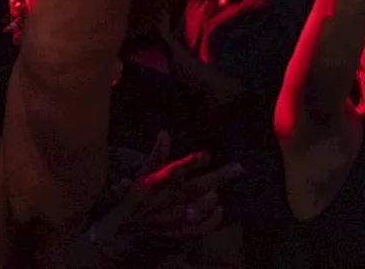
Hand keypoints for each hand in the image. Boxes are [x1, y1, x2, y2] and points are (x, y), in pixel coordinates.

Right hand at [112, 132, 241, 240]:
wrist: (126, 229)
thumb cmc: (137, 197)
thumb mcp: (143, 174)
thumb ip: (157, 155)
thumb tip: (164, 132)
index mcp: (153, 183)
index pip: (174, 170)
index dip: (191, 163)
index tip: (207, 155)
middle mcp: (163, 200)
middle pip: (194, 188)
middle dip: (217, 177)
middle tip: (238, 167)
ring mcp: (171, 218)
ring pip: (197, 208)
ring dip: (210, 199)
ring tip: (217, 191)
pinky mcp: (177, 232)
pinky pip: (199, 228)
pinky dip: (211, 220)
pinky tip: (220, 210)